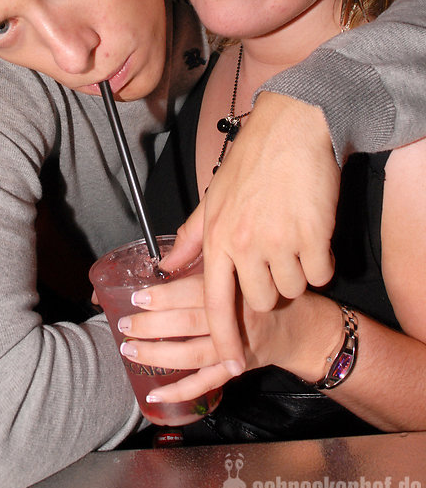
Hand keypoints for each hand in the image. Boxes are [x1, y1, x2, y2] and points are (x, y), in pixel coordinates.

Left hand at [119, 274, 341, 403]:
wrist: (305, 324)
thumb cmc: (267, 286)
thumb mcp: (242, 261)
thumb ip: (204, 255)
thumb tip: (164, 258)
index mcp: (239, 286)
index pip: (198, 292)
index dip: (166, 297)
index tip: (138, 297)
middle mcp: (239, 318)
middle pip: (191, 324)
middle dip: (153, 326)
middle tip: (125, 324)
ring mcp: (240, 347)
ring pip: (194, 355)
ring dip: (159, 355)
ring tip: (130, 350)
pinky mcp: (240, 368)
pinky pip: (208, 384)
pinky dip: (180, 391)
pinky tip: (155, 392)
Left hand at [163, 92, 338, 375]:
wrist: (293, 126)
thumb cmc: (252, 159)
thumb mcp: (213, 196)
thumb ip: (191, 236)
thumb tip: (165, 265)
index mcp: (218, 237)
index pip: (215, 301)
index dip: (224, 337)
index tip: (231, 362)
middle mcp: (246, 244)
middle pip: (261, 300)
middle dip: (270, 289)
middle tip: (274, 260)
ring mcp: (280, 241)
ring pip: (293, 288)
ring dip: (297, 272)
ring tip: (292, 239)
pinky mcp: (314, 236)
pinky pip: (321, 273)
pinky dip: (321, 262)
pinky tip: (313, 235)